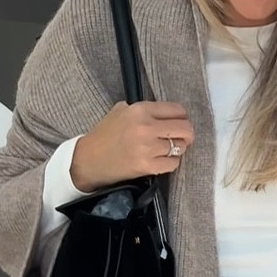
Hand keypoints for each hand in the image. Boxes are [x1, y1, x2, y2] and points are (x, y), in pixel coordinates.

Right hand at [70, 102, 194, 191]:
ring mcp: (148, 148)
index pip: (177, 110)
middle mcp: (146, 127)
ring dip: (178, 148)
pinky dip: (171, 162)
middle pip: (185, 128)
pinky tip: (162, 160)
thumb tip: (166, 114)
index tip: (179, 122)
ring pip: (181, 147)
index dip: (182, 117)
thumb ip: (144, 109)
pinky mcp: (148, 167)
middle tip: (182, 138)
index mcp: (140, 110)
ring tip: (167, 149)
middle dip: (187, 133)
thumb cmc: (104, 135)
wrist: (89, 160)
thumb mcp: (120, 111)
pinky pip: (173, 163)